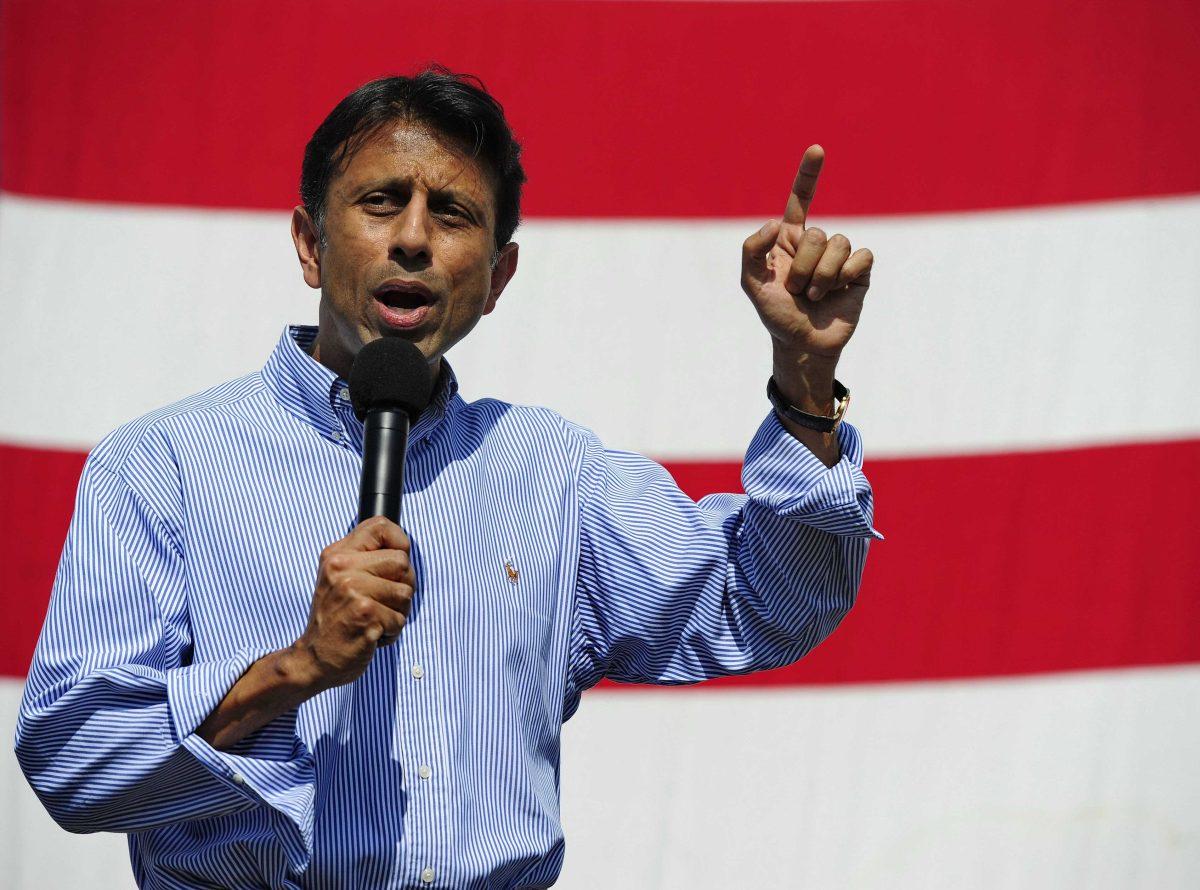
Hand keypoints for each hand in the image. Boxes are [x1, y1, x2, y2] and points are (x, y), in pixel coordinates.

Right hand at [294, 516, 415, 690]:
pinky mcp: (364, 614)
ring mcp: (352, 590)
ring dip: (397, 613)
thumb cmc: (336, 619)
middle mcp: (341, 567)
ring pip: (405, 592)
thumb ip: (365, 559)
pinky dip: (392, 632)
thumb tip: (403, 548)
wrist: (313, 659)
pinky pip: (400, 618)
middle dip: (402, 586)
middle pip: (402, 562)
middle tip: (382, 603)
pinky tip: (372, 635)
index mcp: (337, 554)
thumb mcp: (340, 579)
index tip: (394, 566)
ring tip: (374, 620)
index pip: (380, 526)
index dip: (399, 543)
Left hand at [741, 145, 872, 360]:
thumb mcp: (752, 284)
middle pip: (817, 233)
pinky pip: (861, 257)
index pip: (800, 200)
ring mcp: (838, 258)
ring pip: (839, 244)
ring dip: (823, 275)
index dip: (809, 175)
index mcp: (789, 241)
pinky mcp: (859, 272)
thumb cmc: (776, 314)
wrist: (802, 344)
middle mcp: (815, 245)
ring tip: (814, 296)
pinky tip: (839, 291)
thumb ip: (752, 250)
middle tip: (797, 290)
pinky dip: (847, 275)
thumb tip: (777, 223)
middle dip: (803, 267)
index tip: (817, 149)